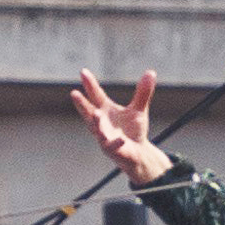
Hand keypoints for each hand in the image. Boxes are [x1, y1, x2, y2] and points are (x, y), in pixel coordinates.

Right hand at [67, 69, 172, 184]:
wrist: (138, 153)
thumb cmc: (133, 130)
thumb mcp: (139, 109)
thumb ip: (143, 92)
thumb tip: (151, 72)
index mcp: (106, 110)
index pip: (96, 95)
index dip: (90, 84)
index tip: (83, 72)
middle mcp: (101, 123)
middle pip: (89, 111)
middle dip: (82, 103)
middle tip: (74, 93)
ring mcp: (105, 137)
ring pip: (97, 130)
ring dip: (96, 122)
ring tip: (96, 113)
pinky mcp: (113, 150)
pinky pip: (113, 146)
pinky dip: (116, 143)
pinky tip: (121, 139)